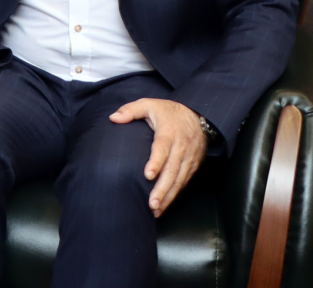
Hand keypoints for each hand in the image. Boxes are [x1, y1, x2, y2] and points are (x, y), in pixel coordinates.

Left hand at [108, 98, 205, 216]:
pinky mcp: (193, 165)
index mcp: (169, 132)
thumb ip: (130, 110)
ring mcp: (189, 158)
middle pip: (172, 171)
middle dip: (162, 189)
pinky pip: (185, 181)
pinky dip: (175, 194)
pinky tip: (165, 204)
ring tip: (156, 209)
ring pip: (180, 180)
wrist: (199, 115)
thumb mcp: (149, 104)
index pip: (162, 148)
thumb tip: (113, 118)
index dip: (156, 162)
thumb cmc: (168, 111)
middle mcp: (181, 147)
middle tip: (151, 204)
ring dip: (169, 196)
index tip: (147, 175)